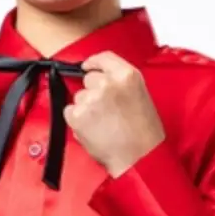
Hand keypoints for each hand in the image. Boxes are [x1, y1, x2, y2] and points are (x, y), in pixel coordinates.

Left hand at [63, 51, 164, 176]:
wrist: (139, 158)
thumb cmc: (144, 133)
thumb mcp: (140, 95)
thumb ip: (120, 82)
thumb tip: (101, 77)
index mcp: (127, 75)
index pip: (104, 57)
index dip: (94, 62)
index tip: (88, 66)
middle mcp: (107, 83)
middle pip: (88, 78)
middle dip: (93, 91)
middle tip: (106, 109)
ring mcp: (90, 98)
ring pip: (79, 96)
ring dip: (86, 108)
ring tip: (103, 123)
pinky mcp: (77, 115)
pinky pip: (70, 111)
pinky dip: (77, 120)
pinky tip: (93, 129)